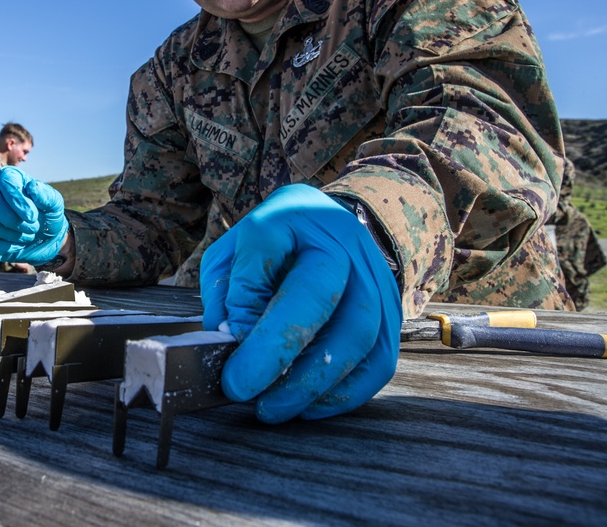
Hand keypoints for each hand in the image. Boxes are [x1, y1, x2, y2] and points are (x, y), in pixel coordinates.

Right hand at [0, 166, 67, 264]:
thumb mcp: (54, 204)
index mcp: (7, 177)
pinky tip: (17, 246)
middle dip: (10, 218)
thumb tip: (32, 187)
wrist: (45, 239)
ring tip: (28, 236)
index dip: (17, 201)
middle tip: (32, 227)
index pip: (5, 182)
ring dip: (10, 234)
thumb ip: (46, 195)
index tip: (32, 217)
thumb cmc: (47, 215)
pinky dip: (1, 247)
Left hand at [200, 184, 400, 423]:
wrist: (328, 227)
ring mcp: (376, 274)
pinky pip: (381, 359)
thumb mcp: (233, 254)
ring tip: (276, 407)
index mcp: (291, 216)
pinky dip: (348, 391)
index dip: (248, 315)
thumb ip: (228, 294)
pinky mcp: (394, 310)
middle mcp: (341, 240)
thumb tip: (236, 343)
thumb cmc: (271, 247)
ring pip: (358, 334)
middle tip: (250, 396)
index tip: (232, 372)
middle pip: (321, 298)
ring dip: (315, 382)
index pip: (267, 257)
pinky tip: (312, 405)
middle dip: (282, 355)